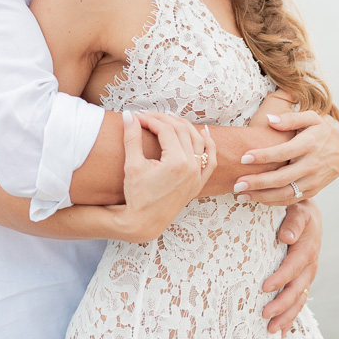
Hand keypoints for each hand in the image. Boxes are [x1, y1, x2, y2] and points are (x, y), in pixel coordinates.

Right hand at [118, 112, 215, 241]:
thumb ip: (132, 137)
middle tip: (148, 117)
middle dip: (164, 120)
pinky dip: (209, 145)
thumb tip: (128, 115)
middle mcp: (192, 168)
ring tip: (170, 119)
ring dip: (185, 127)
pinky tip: (204, 133)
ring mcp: (197, 176)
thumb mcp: (132, 165)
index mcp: (177, 162)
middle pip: (182, 131)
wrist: (144, 223)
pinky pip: (210, 160)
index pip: (166, 130)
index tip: (137, 118)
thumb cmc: (137, 196)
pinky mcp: (198, 183)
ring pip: (198, 141)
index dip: (150, 120)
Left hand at [235, 108, 338, 204]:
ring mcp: (313, 181)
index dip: (263, 156)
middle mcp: (312, 165)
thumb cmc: (322, 130)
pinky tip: (256, 198)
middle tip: (237, 184)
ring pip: (285, 193)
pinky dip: (273, 202)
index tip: (243, 157)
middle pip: (282, 178)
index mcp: (310, 145)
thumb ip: (290, 118)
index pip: (283, 153)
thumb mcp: (311, 118)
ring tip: (241, 194)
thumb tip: (270, 119)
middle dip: (258, 182)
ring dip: (262, 196)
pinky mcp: (313, 191)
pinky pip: (291, 200)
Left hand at [262, 199, 319, 334]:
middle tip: (265, 315)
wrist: (308, 213)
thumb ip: (293, 221)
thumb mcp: (297, 209)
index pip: (293, 266)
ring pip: (299, 299)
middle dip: (282, 305)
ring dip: (287, 316)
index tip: (265, 287)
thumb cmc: (297, 208)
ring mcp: (308, 274)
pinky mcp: (303, 280)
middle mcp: (310, 265)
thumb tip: (287, 237)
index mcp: (307, 248)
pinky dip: (292, 316)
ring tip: (272, 330)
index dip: (281, 278)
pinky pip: (299, 300)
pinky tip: (282, 331)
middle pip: (298, 289)